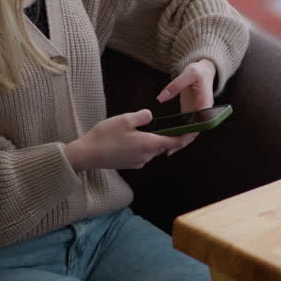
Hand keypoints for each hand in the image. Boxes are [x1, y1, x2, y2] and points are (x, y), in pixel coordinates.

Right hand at [64, 110, 180, 171]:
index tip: (193, 130)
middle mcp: (147, 156)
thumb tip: (150, 116)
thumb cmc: (105, 136)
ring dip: (149, 139)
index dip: (185, 136)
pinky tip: (126, 138)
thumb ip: (142, 116)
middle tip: (157, 122)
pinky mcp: (130, 165)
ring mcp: (138, 162)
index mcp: (149, 144)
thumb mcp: (125, 119)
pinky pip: (142, 153)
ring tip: (135, 128)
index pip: (175, 142)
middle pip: (163, 145)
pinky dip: (140, 145)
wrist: (87, 154)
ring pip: (151, 149)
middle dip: (162, 134)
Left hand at [156, 59, 216, 153]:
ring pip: (190, 132)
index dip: (190, 132)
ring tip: (166, 151)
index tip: (179, 140)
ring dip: (180, 142)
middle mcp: (203, 112)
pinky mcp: (190, 114)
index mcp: (205, 104)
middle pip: (195, 131)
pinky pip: (185, 128)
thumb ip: (175, 85)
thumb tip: (161, 98)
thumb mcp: (188, 74)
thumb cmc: (197, 71)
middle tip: (169, 150)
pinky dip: (178, 136)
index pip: (199, 122)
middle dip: (183, 142)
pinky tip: (167, 142)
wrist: (204, 70)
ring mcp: (196, 114)